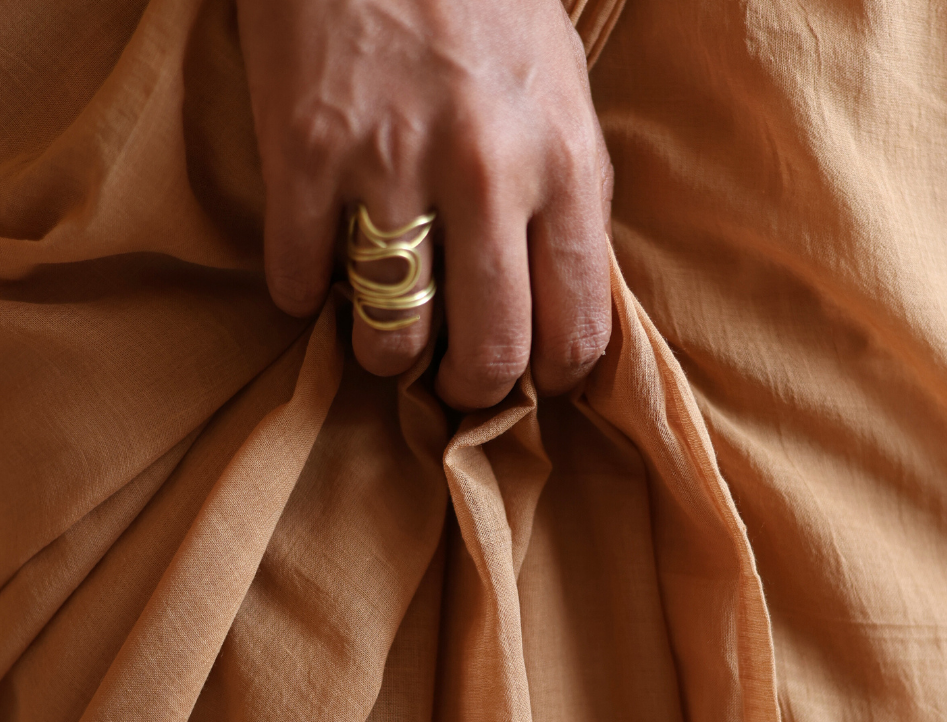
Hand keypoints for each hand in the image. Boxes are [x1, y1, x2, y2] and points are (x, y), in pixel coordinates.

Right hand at [237, 0, 613, 408]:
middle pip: (489, 353)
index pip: (578, 330)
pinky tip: (313, 266)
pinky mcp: (304, 149)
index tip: (529, 376)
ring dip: (384, 352)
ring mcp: (391, 163)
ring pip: (391, 337)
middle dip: (471, 388)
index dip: (552, 376)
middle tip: (452, 377)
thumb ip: (567, 204)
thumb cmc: (484, 6)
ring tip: (383, 326)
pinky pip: (297, 280)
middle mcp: (487, 173)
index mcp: (565, 163)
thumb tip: (558, 312)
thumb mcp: (561, 98)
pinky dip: (300, 291)